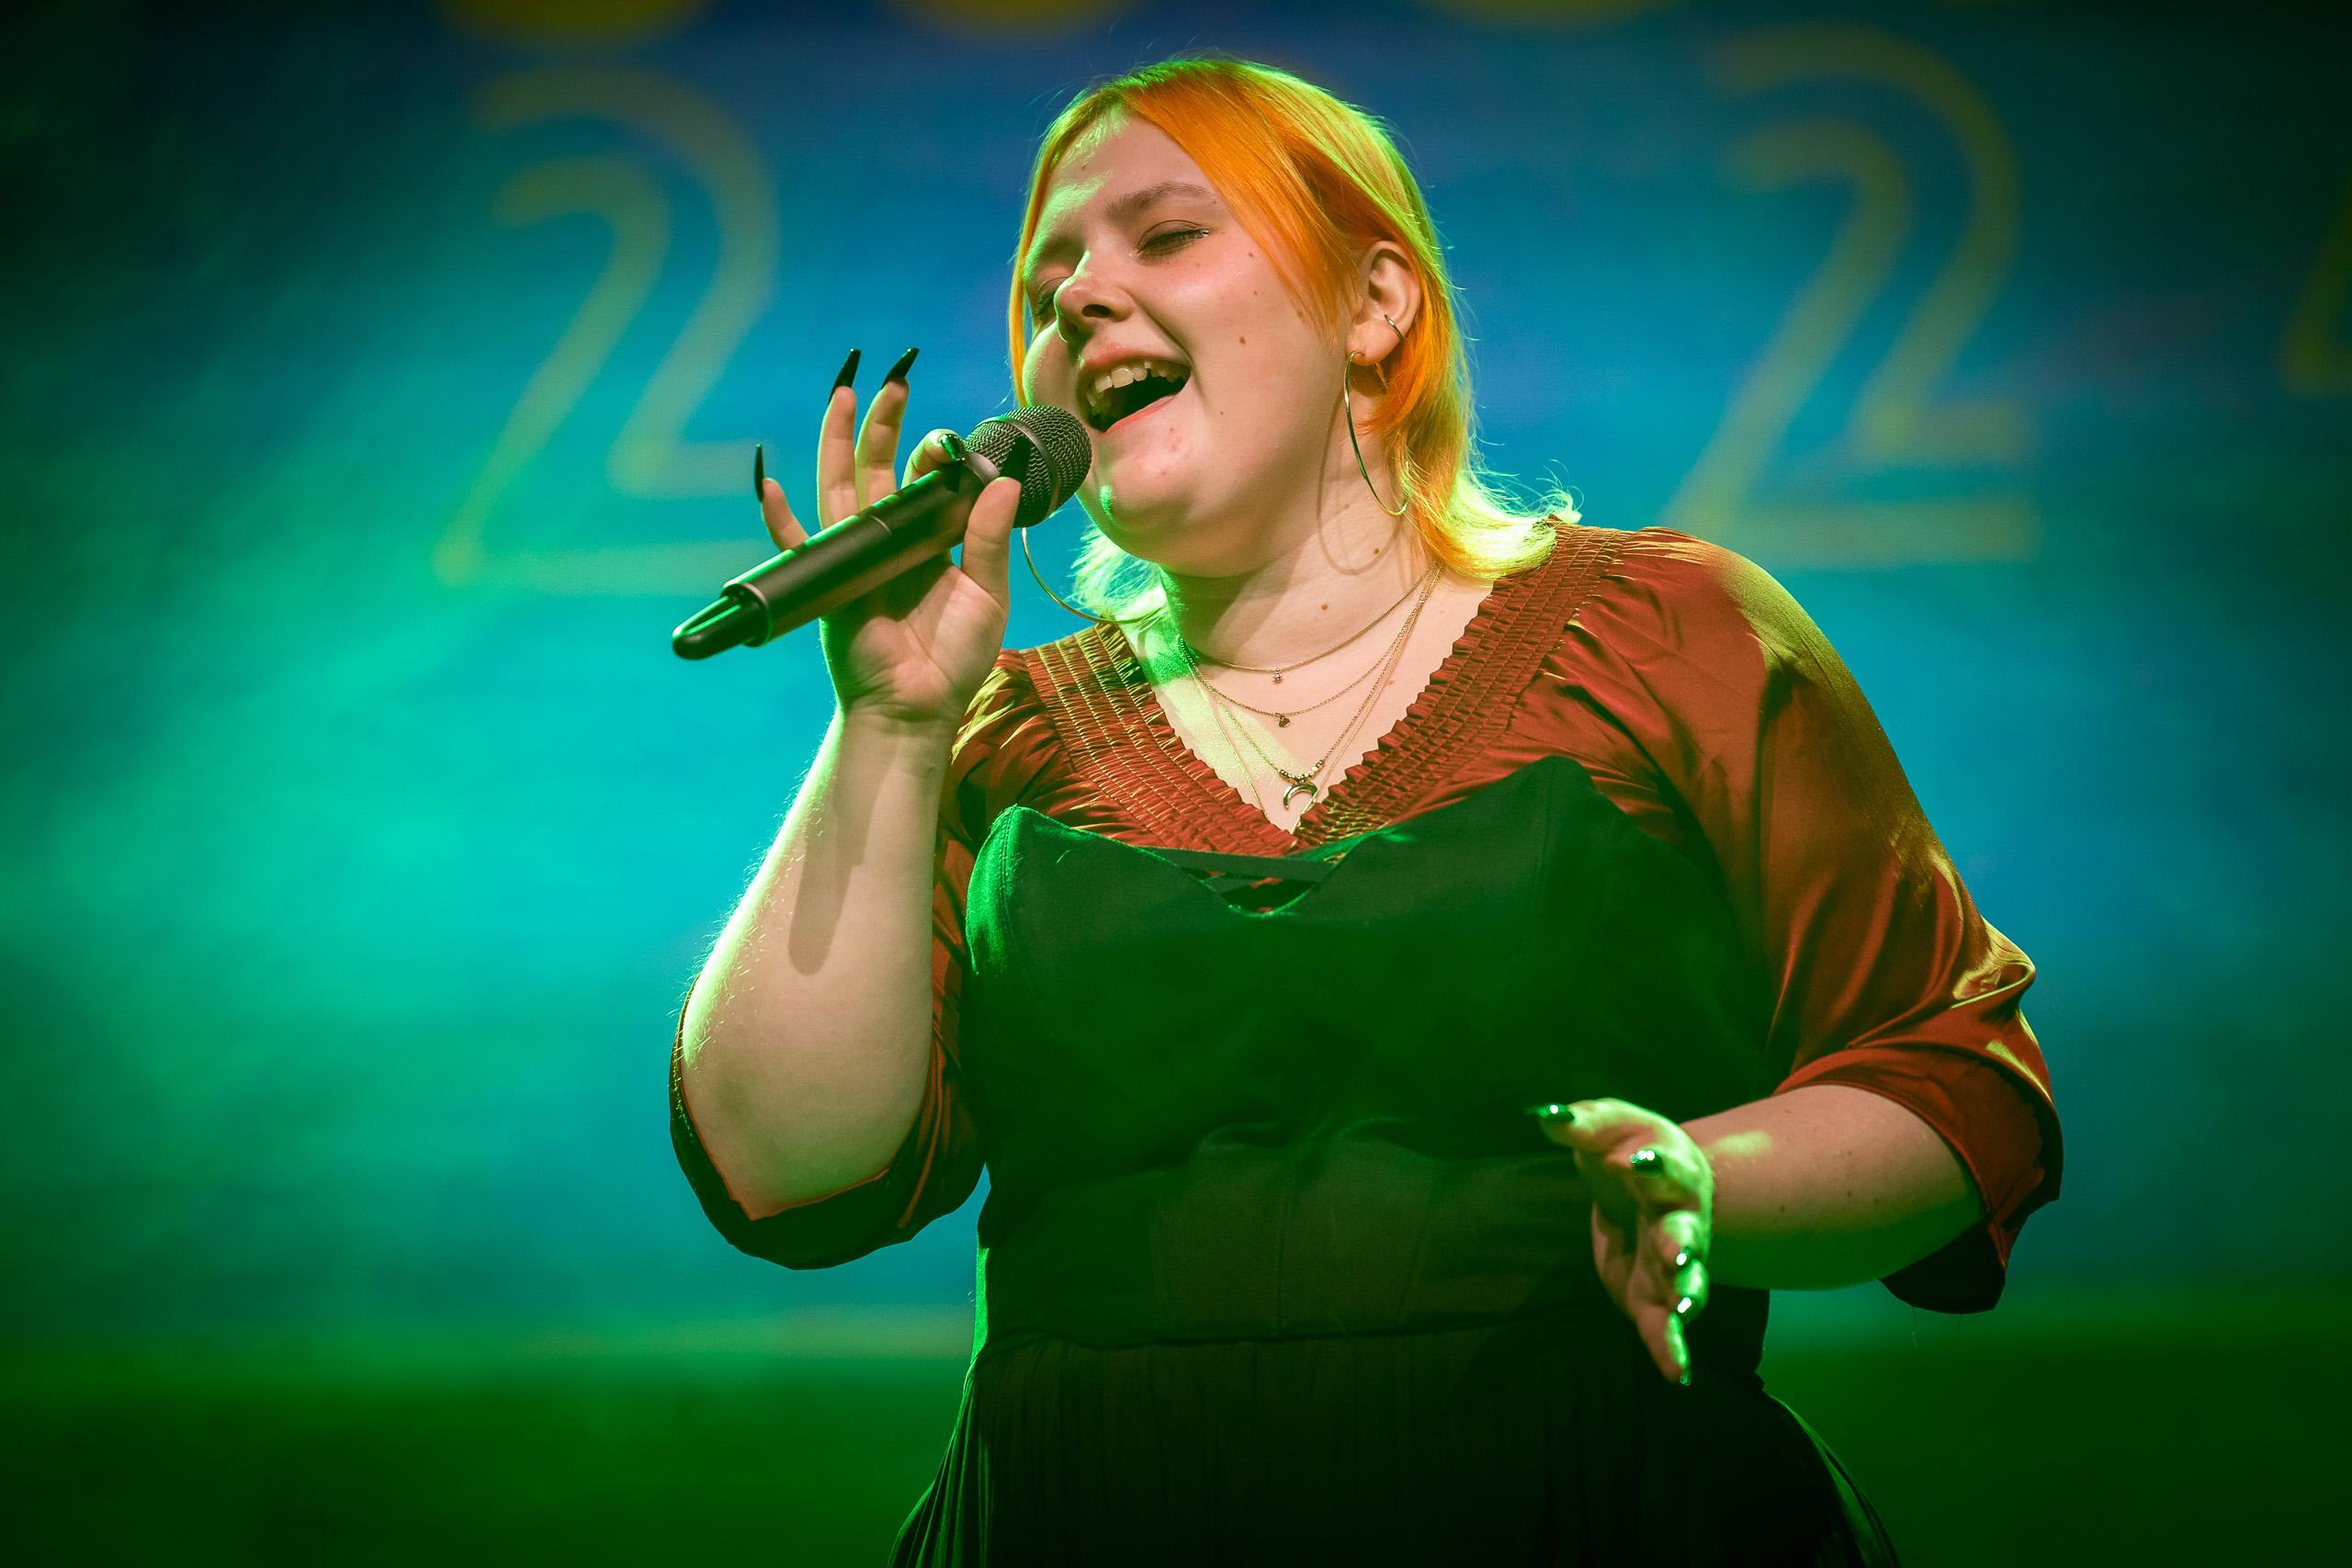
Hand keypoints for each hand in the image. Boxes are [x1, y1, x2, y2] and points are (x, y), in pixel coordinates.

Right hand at [758, 359, 1024, 726]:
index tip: (954, 442)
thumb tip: (1003, 480)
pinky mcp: (829, 579)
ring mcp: (855, 555)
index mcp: (927, 540)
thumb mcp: (986, 594)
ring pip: (841, 486)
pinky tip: (770, 481)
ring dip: (839, 440)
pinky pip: (797, 543)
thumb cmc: (952, 659)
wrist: (918, 708)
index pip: (925, 480)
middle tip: (895, 376)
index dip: (937, 453)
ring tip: (844, 393)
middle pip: (878, 468)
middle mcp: (888, 539)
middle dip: (884, 421)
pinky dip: (779, 515)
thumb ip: (989, 537)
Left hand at [1535, 1098, 1712, 1383]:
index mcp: (1669, 1168)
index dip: (1650, 1164)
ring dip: (1687, 1295)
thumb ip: (1580, 1123)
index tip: (1631, 1161)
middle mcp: (1682, 1218)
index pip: (1662, 1165)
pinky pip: (1669, 1326)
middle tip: (1676, 1252)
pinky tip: (1679, 1374)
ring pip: (1687, 1282)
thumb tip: (1544, 1115)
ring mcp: (1674, 1261)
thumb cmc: (1627, 1145)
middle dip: (1680, 1242)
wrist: (1655, 1180)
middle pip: (1684, 1230)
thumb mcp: (1606, 1124)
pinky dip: (1674, 1349)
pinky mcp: (1656, 1296)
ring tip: (1683, 1311)